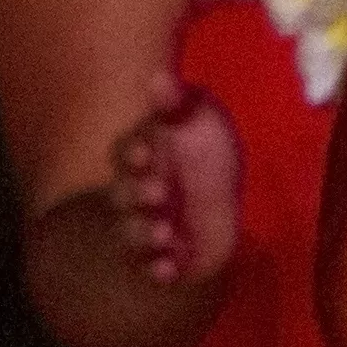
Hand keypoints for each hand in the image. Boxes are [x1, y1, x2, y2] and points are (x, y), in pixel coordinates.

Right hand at [109, 71, 239, 284]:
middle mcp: (136, 192)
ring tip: (164, 233)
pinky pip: (151, 267)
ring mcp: (147, 225)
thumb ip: (177, 104)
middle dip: (134, 195)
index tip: (146, 153)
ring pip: (129, 232)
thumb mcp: (200, 121)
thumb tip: (159, 76)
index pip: (124, 152)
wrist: (227, 203)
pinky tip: (169, 269)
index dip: (131, 153)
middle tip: (159, 193)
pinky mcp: (164, 257)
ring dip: (141, 234)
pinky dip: (157, 270)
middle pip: (120, 195)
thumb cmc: (205, 153)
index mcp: (142, 156)